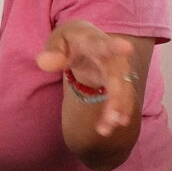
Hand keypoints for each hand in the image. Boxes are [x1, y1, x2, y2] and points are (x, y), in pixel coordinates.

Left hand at [36, 19, 138, 137]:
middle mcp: (112, 57)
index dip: (116, 47)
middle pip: (117, 77)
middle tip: (111, 119)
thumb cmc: (70, 41)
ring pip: (123, 91)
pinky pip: (123, 98)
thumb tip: (43, 62)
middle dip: (116, 98)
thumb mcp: (57, 41)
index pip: (104, 45)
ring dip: (117, 110)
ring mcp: (118, 70)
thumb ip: (51, 52)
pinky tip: (112, 125)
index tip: (128, 47)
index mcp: (94, 43)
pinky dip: (120, 112)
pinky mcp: (120, 82)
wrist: (86, 41)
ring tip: (104, 130)